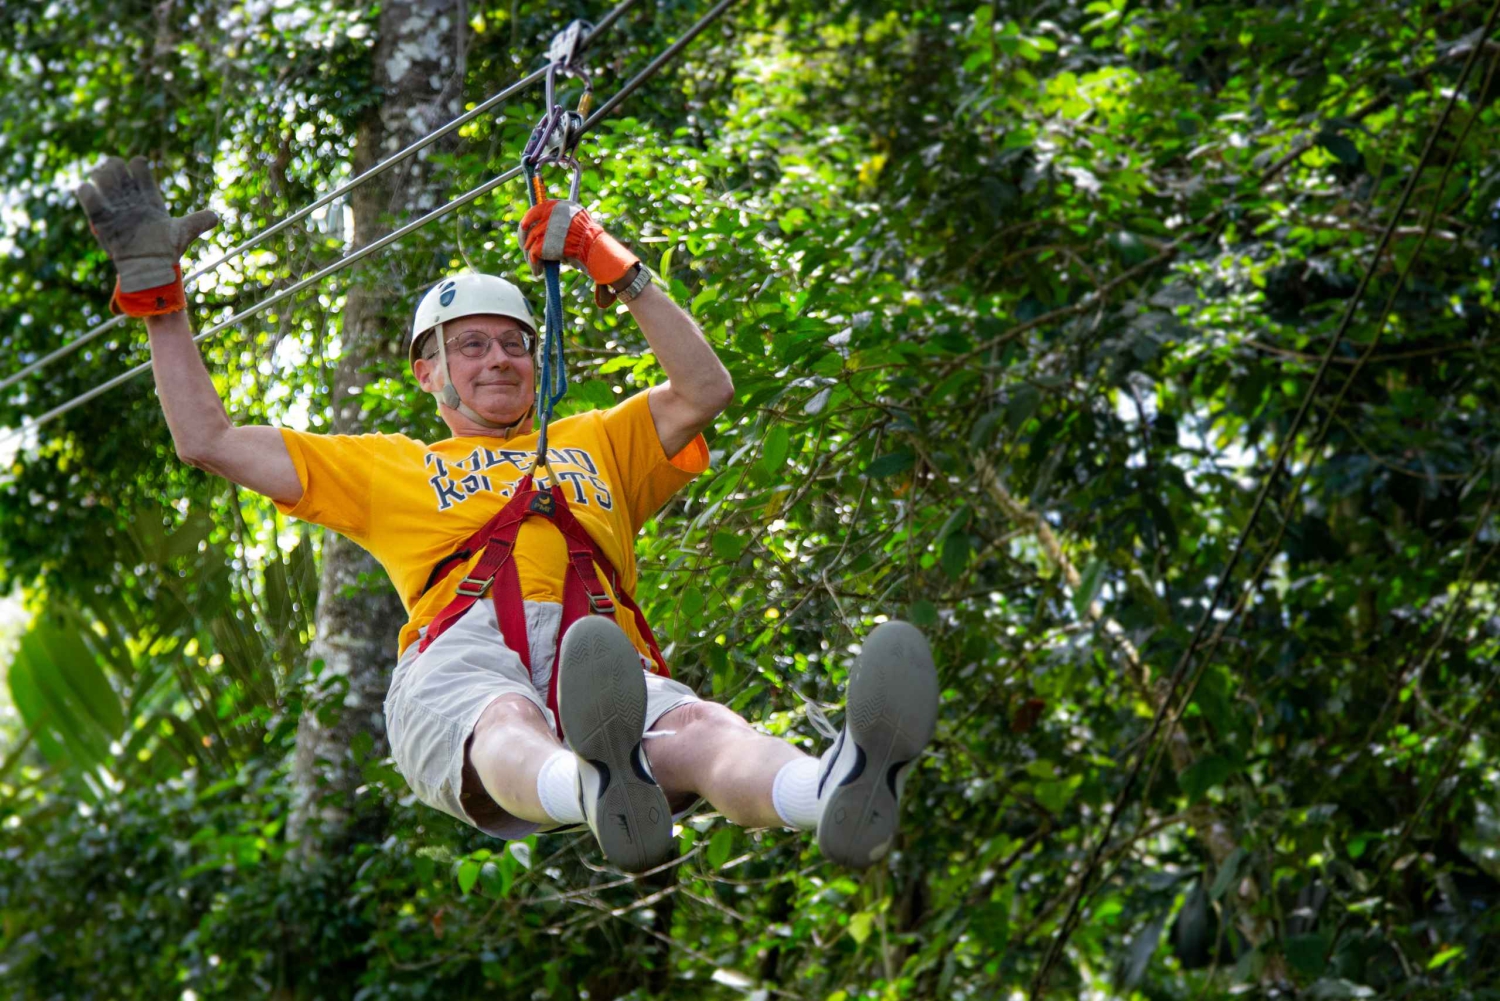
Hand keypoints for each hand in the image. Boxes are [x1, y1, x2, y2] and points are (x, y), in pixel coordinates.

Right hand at [76, 155, 217, 316]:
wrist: (151, 270)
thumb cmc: (166, 250)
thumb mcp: (184, 232)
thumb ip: (199, 221)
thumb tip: (216, 217)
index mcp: (148, 197)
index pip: (140, 168)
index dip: (139, 166)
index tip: (141, 171)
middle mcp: (130, 200)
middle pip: (117, 168)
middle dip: (115, 166)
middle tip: (118, 176)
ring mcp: (115, 208)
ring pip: (101, 178)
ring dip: (101, 175)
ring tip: (105, 184)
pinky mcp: (101, 220)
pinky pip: (89, 200)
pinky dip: (87, 192)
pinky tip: (88, 190)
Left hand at [518, 198, 638, 285]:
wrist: (596, 249)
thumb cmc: (589, 239)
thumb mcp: (575, 222)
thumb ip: (560, 221)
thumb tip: (541, 227)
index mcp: (556, 206)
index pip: (535, 210)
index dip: (527, 221)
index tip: (524, 229)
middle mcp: (548, 214)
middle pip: (527, 227)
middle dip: (525, 241)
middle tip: (527, 250)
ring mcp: (545, 228)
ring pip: (529, 243)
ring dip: (530, 257)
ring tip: (535, 266)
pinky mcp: (543, 243)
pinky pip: (533, 255)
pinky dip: (534, 265)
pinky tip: (538, 271)